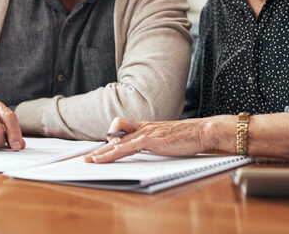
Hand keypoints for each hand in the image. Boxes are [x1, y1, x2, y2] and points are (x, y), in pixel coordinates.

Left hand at [84, 116, 206, 162]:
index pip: (121, 132)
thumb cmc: (186, 136)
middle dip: (100, 150)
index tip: (99, 151)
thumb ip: (153, 142)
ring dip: (104, 152)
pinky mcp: (153, 139)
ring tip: (92, 161)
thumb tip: (144, 149)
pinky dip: (119, 150)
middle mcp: (144, 128)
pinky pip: (131, 145)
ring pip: (119, 142)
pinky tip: (111, 155)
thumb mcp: (166, 138)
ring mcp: (147, 132)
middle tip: (86, 159)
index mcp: (146, 128)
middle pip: (115, 137)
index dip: (109, 141)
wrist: (201, 131)